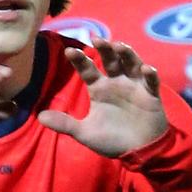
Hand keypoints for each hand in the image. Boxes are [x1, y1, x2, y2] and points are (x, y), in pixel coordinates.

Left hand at [38, 38, 167, 156]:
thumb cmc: (112, 140)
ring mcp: (135, 86)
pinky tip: (145, 69)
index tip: (70, 51)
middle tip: (98, 40)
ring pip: (131, 64)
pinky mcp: (151, 95)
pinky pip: (151, 82)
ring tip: (120, 47)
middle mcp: (116, 82)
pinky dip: (149, 74)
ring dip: (127, 54)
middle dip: (105, 49)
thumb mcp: (85, 133)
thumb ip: (65, 124)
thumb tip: (39, 117)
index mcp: (99, 89)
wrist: (139, 151)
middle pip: (110, 60)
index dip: (80, 60)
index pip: (88, 70)